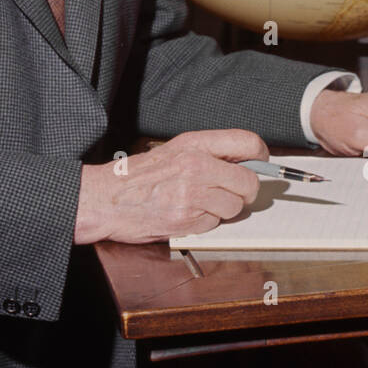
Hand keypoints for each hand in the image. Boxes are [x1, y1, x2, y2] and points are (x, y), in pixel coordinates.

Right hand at [75, 129, 265, 244]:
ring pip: (235, 208)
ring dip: (222, 210)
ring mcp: (193, 194)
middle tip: (228, 192)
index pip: (248, 142)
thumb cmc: (137, 176)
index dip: (261, 157)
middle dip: (243, 192)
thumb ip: (209, 153)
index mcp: (195, 144)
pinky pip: (214, 225)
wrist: (106, 199)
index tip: (260, 164)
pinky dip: (204, 223)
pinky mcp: (187, 220)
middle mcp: (197, 166)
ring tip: (197, 203)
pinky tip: (185, 214)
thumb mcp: (174, 150)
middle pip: (249, 183)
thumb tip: (245, 162)